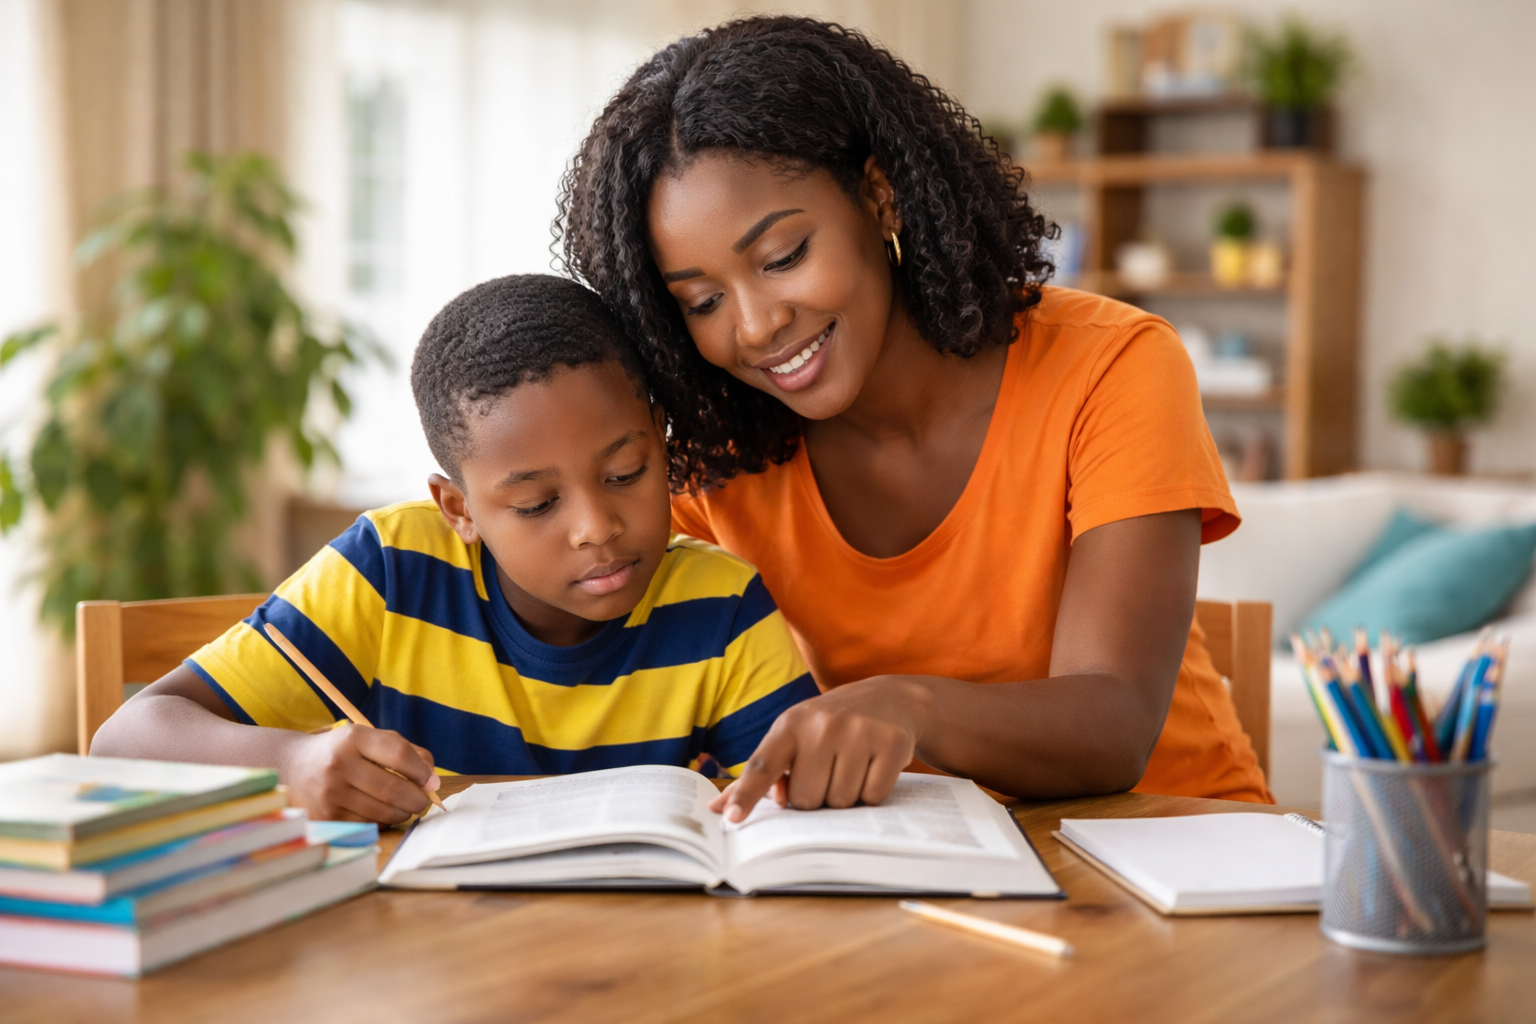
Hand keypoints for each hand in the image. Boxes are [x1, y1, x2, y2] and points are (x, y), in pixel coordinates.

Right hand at [279, 724, 441, 823]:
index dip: (422, 771)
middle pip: (394, 789)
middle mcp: (339, 765)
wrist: (293, 768)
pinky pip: (369, 825)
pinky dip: (382, 822)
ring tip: (402, 806)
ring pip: (384, 812)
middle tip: (423, 801)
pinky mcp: (326, 818)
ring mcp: (330, 794)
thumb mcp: (369, 739)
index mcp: (353, 739)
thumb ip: (405, 751)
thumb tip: (433, 780)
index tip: (432, 781)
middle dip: (418, 799)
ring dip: (402, 813)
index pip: (399, 754)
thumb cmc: (343, 752)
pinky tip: (379, 813)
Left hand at [709, 675, 929, 822]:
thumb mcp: (793, 736)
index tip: (732, 818)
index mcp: (790, 725)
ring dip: (845, 796)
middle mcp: (822, 725)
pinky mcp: (891, 743)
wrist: (887, 697)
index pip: (762, 765)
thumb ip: (760, 773)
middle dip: (816, 796)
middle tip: (828, 771)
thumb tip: (718, 807)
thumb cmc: (829, 725)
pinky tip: (873, 767)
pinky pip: (873, 797)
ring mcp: (859, 732)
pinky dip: (872, 793)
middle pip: (806, 799)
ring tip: (852, 766)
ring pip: (840, 801)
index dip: (746, 794)